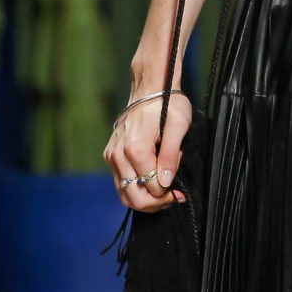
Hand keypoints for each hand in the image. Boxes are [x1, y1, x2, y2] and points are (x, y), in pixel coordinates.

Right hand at [103, 93, 190, 210]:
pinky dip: (135, 189)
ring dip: (145, 199)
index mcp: (135, 148)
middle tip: (173, 197)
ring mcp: (112, 155)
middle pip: (133, 197)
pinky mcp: (110, 155)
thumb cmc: (167, 104)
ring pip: (124, 194)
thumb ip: (171, 156)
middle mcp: (118, 154)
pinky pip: (120, 183)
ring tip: (164, 192)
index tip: (181, 189)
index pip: (151, 187)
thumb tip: (165, 182)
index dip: (169, 194)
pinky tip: (151, 181)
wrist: (149, 89)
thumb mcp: (178, 126)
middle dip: (155, 203)